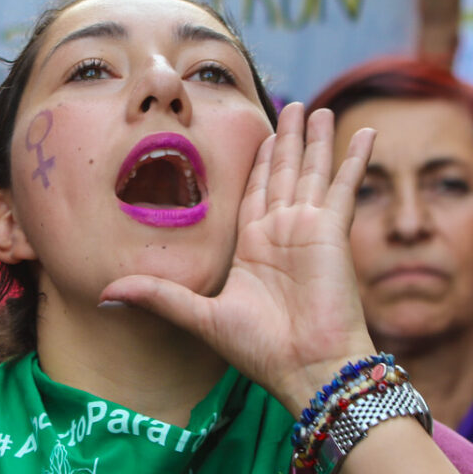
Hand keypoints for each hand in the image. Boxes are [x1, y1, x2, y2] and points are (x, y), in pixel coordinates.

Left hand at [100, 102, 378, 410]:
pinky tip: (366, 131)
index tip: (258, 134)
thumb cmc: (259, 349)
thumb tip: (107, 292)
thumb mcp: (199, 315)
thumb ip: (158, 295)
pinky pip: (344, 184)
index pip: (254, 191)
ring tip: (317, 109)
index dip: (257, 162)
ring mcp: (309, 228)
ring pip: (312, 170)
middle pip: (283, 173)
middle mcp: (282, 232)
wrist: (306, 368)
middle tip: (291, 105)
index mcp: (253, 247)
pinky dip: (354, 157)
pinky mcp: (332, 230)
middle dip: (287, 139)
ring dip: (315, 139)